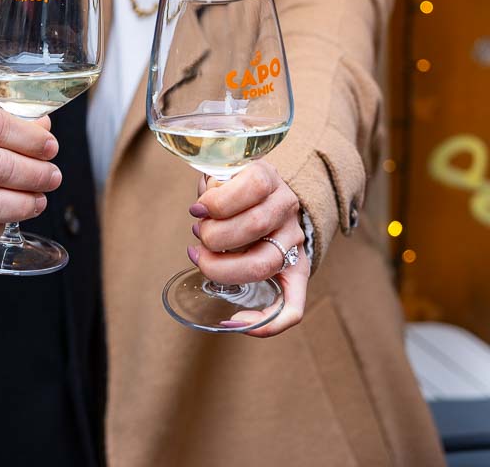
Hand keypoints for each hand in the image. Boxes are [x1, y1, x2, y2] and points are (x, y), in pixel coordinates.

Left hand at [188, 161, 309, 336]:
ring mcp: (295, 241)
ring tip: (202, 260)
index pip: (253, 185)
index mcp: (269, 178)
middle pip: (254, 225)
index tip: (197, 210)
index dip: (218, 201)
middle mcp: (287, 208)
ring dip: (223, 270)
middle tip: (198, 236)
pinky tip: (235, 320)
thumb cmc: (233, 189)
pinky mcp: (298, 271)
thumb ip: (212, 187)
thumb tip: (200, 212)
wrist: (266, 198)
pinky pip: (293, 307)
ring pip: (263, 265)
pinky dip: (266, 322)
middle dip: (214, 236)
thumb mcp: (222, 174)